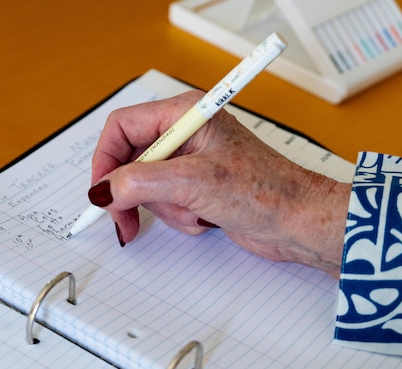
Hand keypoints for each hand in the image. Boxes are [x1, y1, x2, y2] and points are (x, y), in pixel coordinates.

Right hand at [89, 91, 349, 275]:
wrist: (298, 221)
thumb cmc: (265, 190)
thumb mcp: (194, 183)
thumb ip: (141, 182)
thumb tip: (105, 190)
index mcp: (185, 115)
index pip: (123, 128)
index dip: (106, 161)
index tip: (103, 194)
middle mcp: (186, 134)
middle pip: (130, 161)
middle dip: (137, 194)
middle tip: (129, 221)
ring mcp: (192, 163)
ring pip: (147, 187)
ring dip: (165, 210)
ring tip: (194, 213)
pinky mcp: (200, 189)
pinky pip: (167, 204)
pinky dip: (180, 218)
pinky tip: (205, 219)